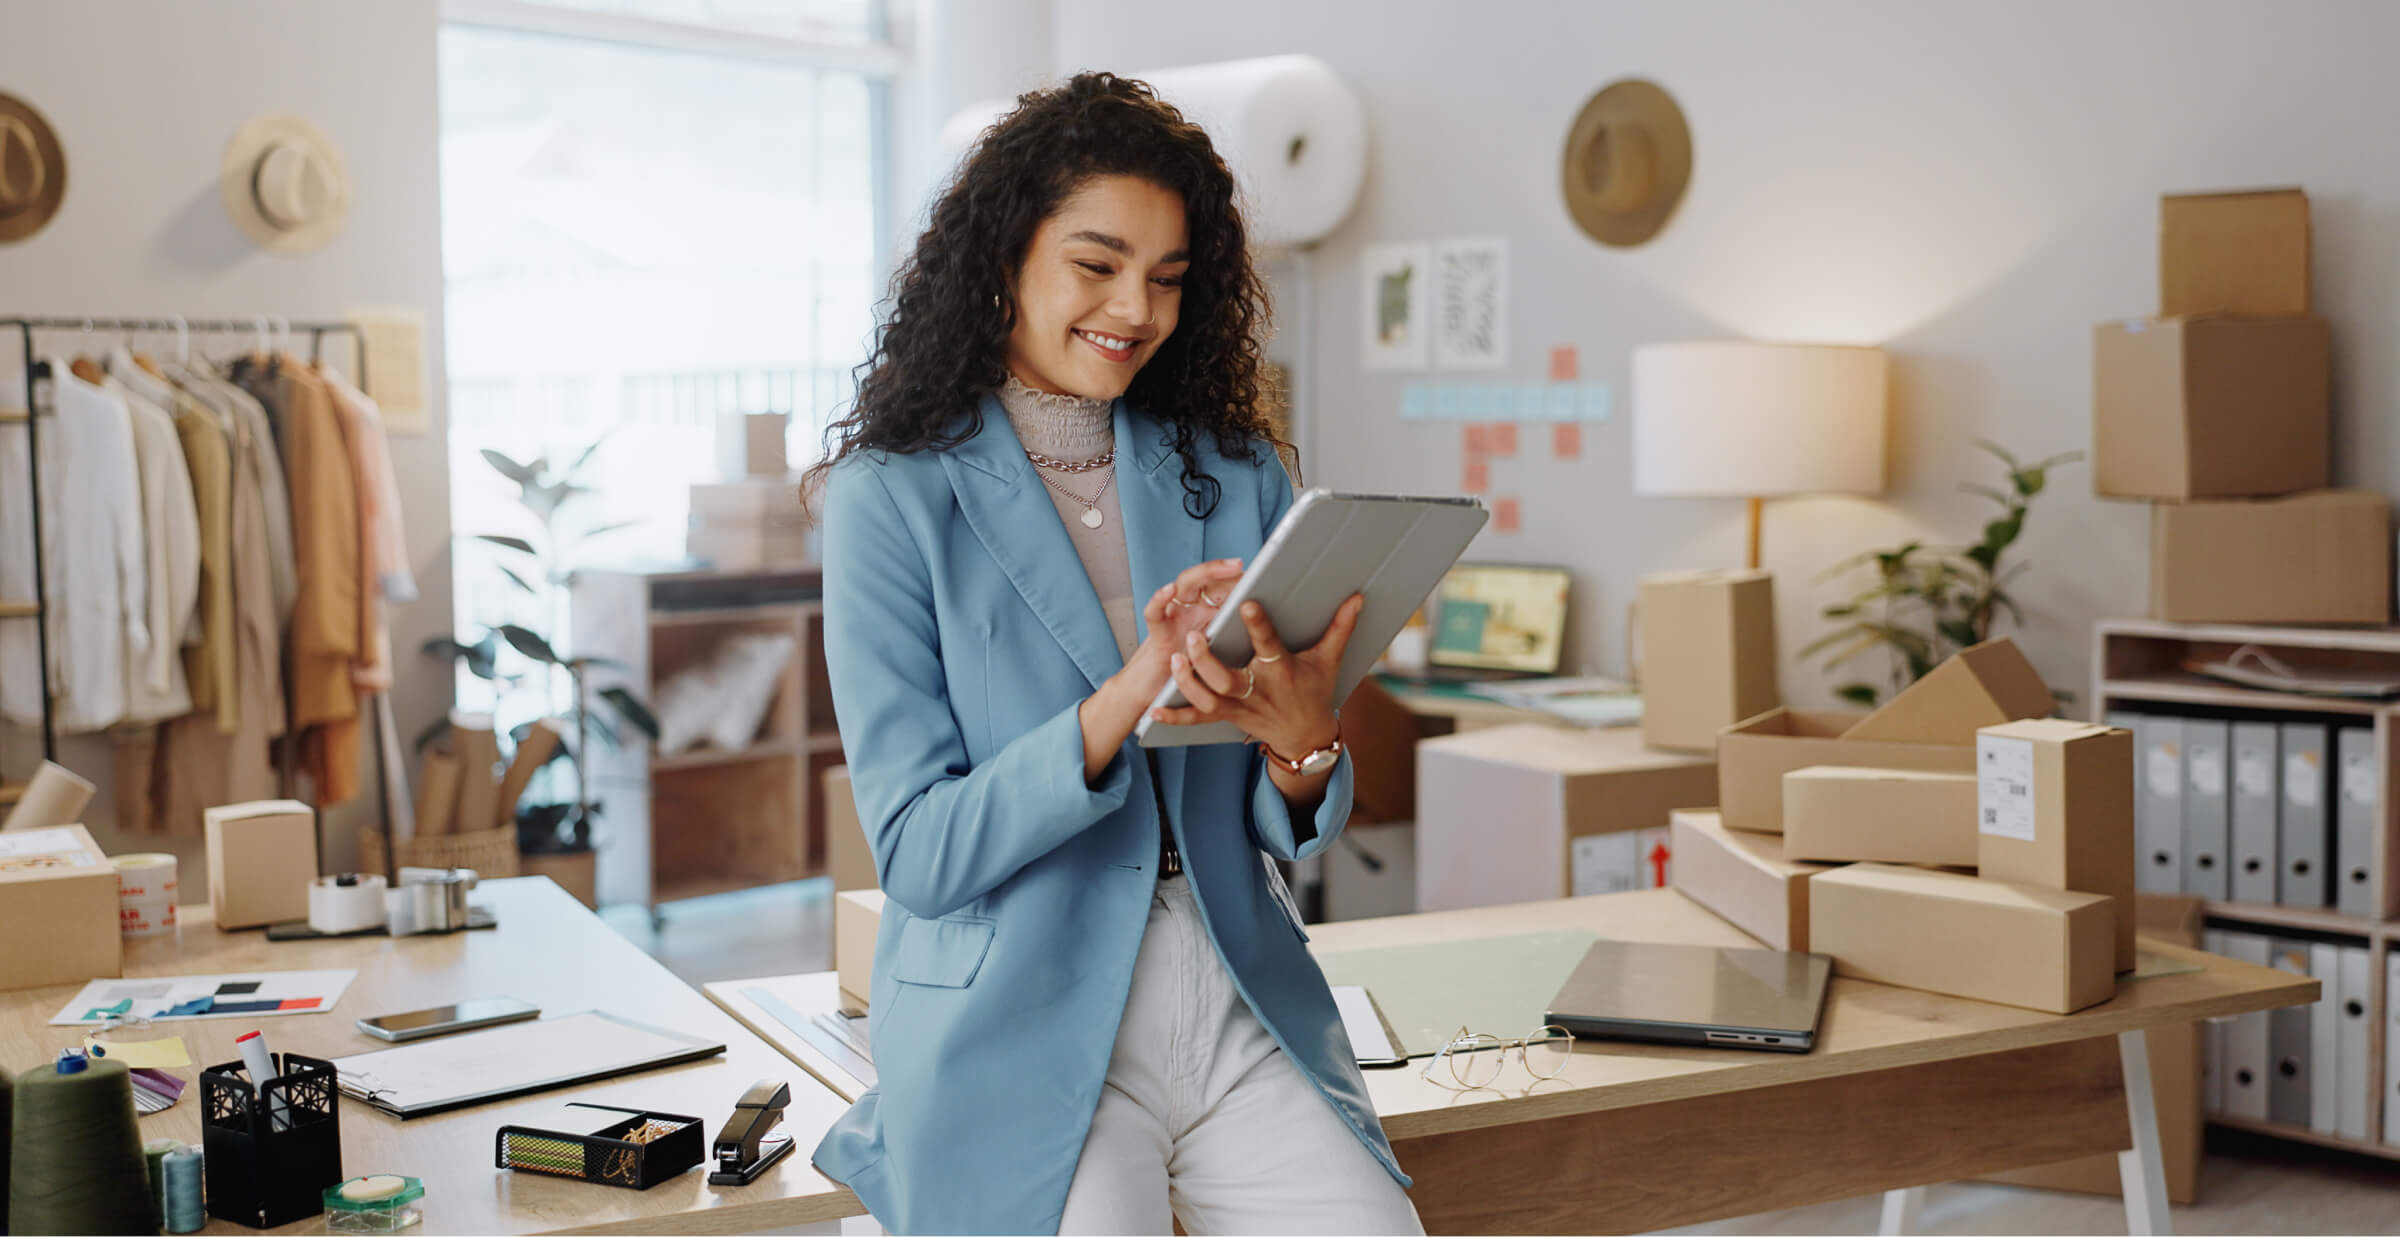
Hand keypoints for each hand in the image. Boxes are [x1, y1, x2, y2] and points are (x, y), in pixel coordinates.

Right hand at [1114, 558, 1246, 699]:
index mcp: (1207, 611)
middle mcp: (1190, 609)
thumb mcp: (1223, 652)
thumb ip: (1239, 634)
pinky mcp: (1158, 634)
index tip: (1259, 571)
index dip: (1238, 576)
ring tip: (1217, 570)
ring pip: (1183, 584)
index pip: (1223, 583)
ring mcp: (1173, 618)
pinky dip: (1159, 599)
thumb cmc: (1196, 673)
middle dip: (1222, 569)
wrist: (1164, 697)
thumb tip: (1270, 621)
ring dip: (1201, 575)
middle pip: (1205, 578)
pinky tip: (1169, 590)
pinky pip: (1154, 613)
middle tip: (1240, 565)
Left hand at [1149, 593, 1363, 756]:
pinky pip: (1198, 719)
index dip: (1258, 625)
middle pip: (1227, 680)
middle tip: (1193, 637)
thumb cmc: (1314, 691)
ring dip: (1188, 684)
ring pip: (1209, 700)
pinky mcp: (1227, 717)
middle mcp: (1257, 690)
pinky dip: (1176, 716)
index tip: (1245, 603)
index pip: (1269, 645)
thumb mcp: (1328, 660)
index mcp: (1281, 671)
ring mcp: (1239, 707)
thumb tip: (1357, 597)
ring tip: (1172, 661)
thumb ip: (1339, 627)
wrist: (1305, 736)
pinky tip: (1155, 708)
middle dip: (1207, 661)